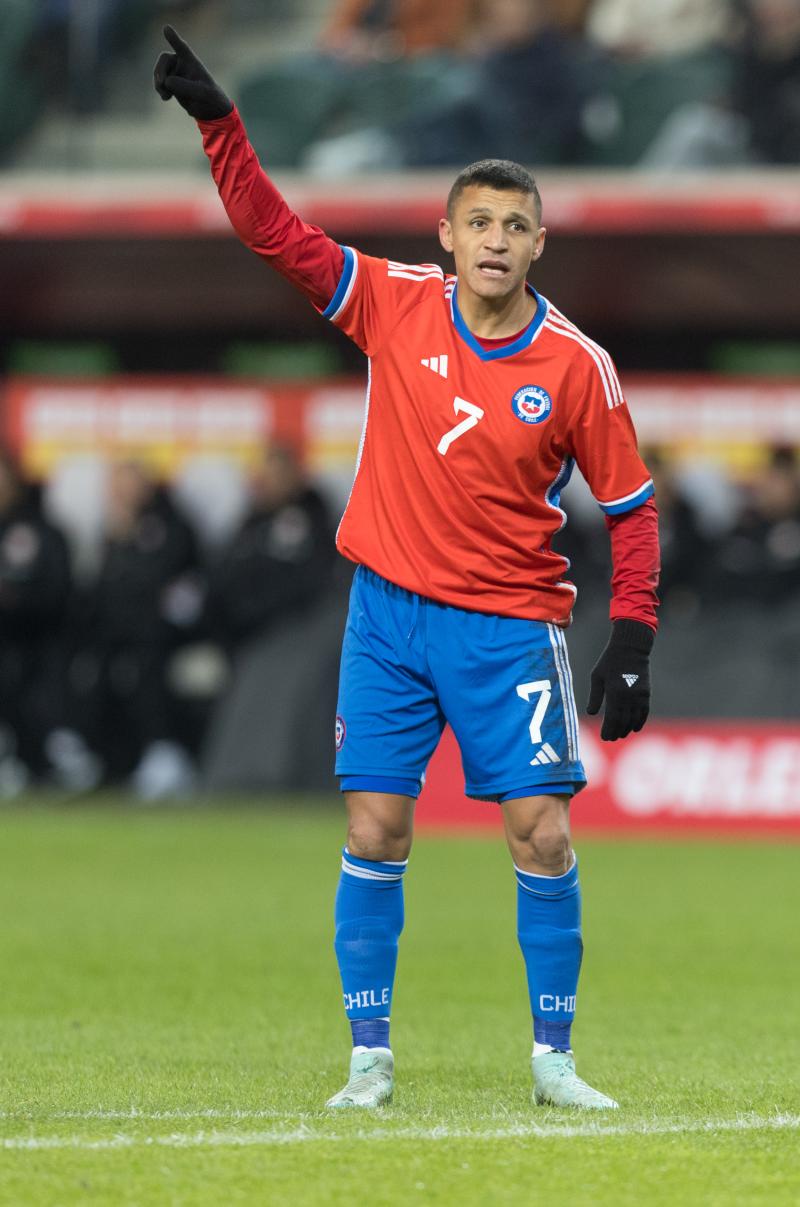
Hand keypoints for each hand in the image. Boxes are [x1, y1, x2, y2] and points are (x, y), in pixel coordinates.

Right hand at [153, 25, 231, 120]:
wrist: (209, 108)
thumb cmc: (211, 97)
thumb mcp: (202, 94)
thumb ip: (186, 86)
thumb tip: (167, 81)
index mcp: (192, 61)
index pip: (182, 47)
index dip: (174, 38)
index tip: (166, 28)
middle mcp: (182, 63)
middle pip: (164, 59)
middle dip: (160, 71)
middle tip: (162, 84)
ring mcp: (175, 72)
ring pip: (159, 71)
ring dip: (158, 83)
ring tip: (165, 96)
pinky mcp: (171, 82)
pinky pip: (159, 82)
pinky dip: (159, 89)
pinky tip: (166, 98)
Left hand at [586, 619, 652, 741]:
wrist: (631, 648)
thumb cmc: (610, 661)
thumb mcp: (597, 677)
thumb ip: (595, 696)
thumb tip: (592, 713)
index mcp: (615, 693)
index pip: (612, 719)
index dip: (608, 730)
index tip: (604, 737)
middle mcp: (629, 697)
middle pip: (623, 721)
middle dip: (616, 732)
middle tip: (610, 738)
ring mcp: (640, 696)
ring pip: (634, 719)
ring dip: (627, 729)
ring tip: (620, 735)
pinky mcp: (646, 693)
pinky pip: (644, 712)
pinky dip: (640, 722)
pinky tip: (635, 728)